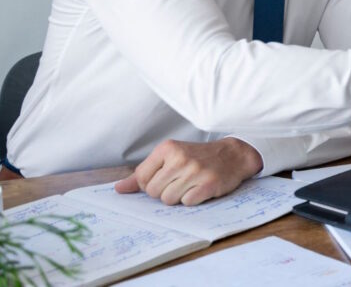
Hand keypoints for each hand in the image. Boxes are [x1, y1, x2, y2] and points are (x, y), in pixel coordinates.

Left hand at [113, 137, 263, 205]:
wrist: (233, 155)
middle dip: (164, 192)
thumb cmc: (197, 157)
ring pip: (168, 200)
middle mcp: (180, 158)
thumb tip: (118, 189)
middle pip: (153, 192)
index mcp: (167, 148)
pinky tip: (201, 189)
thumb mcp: (170, 157)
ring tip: (190, 185)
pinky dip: (193, 199)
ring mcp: (195, 171)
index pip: (141, 179)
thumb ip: (143, 173)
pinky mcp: (208, 184)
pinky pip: (187, 203)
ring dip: (178, 197)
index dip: (150, 184)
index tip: (165, 179)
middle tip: (181, 182)